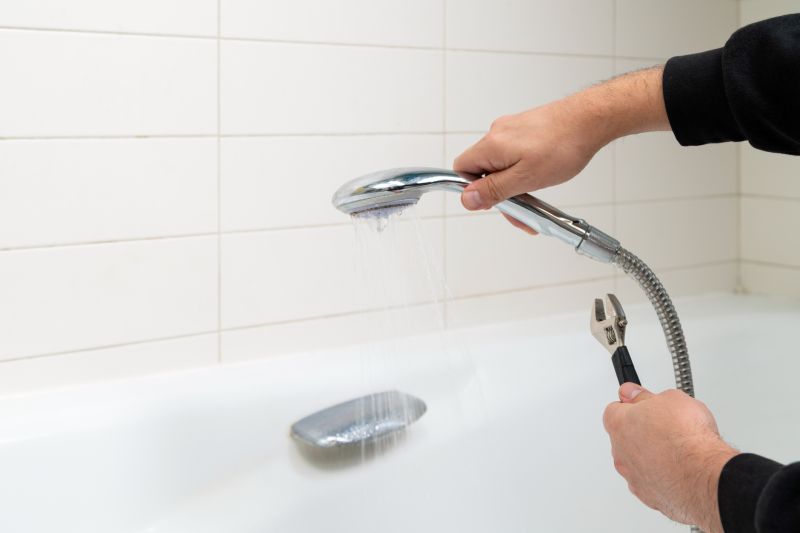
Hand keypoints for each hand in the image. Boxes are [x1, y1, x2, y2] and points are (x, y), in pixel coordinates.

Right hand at [453, 67, 669, 228]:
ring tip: (536, 192)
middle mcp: (497, 134)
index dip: (473, 189)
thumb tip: (467, 199)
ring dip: (513, 182)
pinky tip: (541, 175)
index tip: (492, 201)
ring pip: (500, 164)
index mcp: (491, 145)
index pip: (462, 169)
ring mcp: (511, 130)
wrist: (590, 119)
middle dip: (500, 191)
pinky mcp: (525, 129)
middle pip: (482, 169)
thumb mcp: (526, 178)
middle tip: (522, 207)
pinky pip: (514, 154)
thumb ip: (493, 190)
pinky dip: (523, 169)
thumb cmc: (564, 146)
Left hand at [603, 383, 737, 532]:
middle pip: (624, 436)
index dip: (632, 405)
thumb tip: (634, 393)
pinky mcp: (647, 495)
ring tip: (676, 451)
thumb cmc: (687, 438)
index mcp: (619, 424)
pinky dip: (661, 476)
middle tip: (665, 428)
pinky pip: (649, 481)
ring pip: (636, 461)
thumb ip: (646, 396)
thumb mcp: (671, 398)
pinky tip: (678, 470)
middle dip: (641, 431)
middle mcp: (620, 451)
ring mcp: (632, 476)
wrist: (703, 475)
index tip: (643, 404)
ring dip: (650, 456)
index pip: (615, 409)